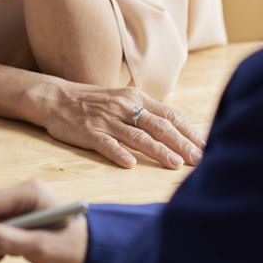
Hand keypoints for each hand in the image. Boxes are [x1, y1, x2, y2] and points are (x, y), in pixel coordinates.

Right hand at [37, 78, 204, 168]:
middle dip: (182, 144)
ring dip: (158, 150)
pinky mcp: (88, 132)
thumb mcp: (123, 101)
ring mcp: (106, 120)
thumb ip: (147, 113)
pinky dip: (118, 153)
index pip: (170, 115)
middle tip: (200, 160)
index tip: (207, 146)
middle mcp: (124, 107)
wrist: (56, 97)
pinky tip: (130, 164)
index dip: (189, 131)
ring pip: (137, 136)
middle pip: (158, 126)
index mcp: (136, 98)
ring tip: (175, 164)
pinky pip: (105, 143)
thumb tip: (178, 132)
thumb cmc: (93, 102)